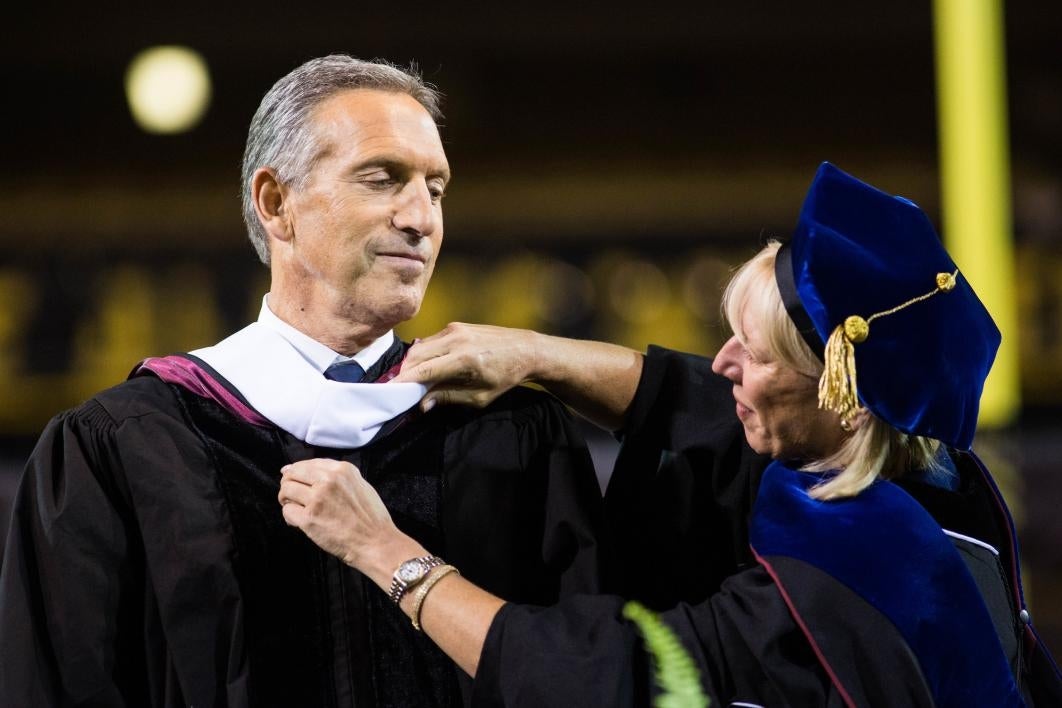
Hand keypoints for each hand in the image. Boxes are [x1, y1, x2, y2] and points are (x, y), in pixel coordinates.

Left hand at [278, 459, 424, 587]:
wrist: (376, 542)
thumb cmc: (371, 518)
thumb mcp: (360, 485)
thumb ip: (338, 477)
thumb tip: (309, 472)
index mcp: (342, 470)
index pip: (308, 463)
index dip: (296, 471)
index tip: (292, 477)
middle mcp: (328, 480)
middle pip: (293, 474)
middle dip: (288, 484)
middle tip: (292, 496)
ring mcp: (317, 499)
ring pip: (286, 490)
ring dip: (286, 499)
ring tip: (295, 508)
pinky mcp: (309, 519)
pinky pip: (287, 511)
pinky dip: (289, 516)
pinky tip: (298, 522)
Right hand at [391, 322, 540, 411]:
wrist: (526, 349)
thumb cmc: (506, 377)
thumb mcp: (479, 397)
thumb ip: (448, 397)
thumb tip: (421, 404)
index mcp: (464, 359)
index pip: (423, 371)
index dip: (403, 383)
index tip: (387, 393)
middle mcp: (456, 339)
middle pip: (415, 356)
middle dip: (402, 374)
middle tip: (396, 390)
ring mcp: (454, 329)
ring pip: (420, 347)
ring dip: (411, 364)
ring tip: (409, 382)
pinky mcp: (455, 325)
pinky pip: (430, 341)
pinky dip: (422, 355)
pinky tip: (423, 368)